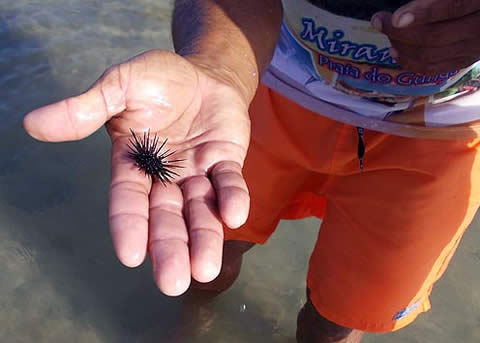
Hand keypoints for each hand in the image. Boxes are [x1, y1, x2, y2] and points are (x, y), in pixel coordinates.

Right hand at [23, 50, 250, 295]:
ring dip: (204, 238)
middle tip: (173, 283)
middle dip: (170, 248)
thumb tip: (33, 124)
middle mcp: (165, 177)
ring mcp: (197, 172)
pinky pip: (229, 182)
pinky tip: (234, 216)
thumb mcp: (120, 86)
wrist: (203, 75)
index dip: (129, 226)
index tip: (130, 256)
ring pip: (199, 210)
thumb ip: (86, 108)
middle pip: (166, 218)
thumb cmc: (159, 81)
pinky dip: (231, 198)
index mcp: (134, 164)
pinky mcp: (225, 162)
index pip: (129, 200)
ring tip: (205, 269)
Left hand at [371, 0, 479, 73]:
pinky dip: (410, 62)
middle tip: (379, 20)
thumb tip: (406, 11)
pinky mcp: (463, 61)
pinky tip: (395, 52)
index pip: (453, 7)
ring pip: (430, 55)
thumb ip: (435, 0)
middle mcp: (479, 29)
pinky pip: (433, 68)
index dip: (424, 13)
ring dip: (401, 46)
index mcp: (479, 3)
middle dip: (400, 31)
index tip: (396, 19)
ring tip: (386, 34)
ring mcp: (472, 49)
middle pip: (435, 36)